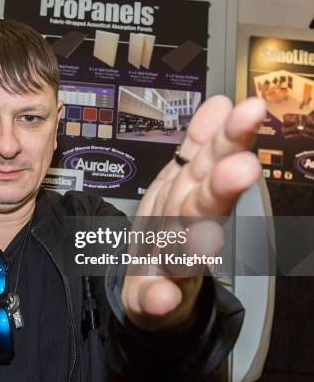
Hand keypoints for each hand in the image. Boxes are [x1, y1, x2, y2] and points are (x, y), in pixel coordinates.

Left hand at [121, 95, 265, 331]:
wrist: (156, 291)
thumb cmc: (171, 231)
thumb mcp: (181, 182)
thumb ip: (199, 147)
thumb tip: (220, 101)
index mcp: (191, 198)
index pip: (211, 164)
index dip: (229, 139)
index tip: (248, 109)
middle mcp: (187, 232)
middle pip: (204, 206)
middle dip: (222, 188)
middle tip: (243, 168)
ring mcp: (171, 268)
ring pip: (185, 254)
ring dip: (197, 243)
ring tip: (205, 235)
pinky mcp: (153, 301)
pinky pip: (153, 301)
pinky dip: (158, 300)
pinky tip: (161, 295)